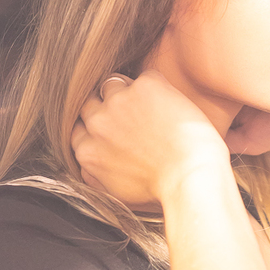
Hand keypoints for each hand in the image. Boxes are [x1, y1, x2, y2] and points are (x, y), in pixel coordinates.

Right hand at [72, 71, 227, 206]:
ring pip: (113, 84)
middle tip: (131, 114)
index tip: (113, 128)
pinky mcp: (146, 86)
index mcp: (88, 150)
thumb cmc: (161, 191)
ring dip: (127, 91)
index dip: (96, 124)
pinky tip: (170, 104)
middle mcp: (98, 123)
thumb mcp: (116, 193)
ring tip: (150, 106)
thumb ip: (94, 175)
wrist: (189, 177)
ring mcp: (119, 102)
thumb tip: (86, 167)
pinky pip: (147, 76)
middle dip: (107, 107)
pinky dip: (158, 88)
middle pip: (91, 102)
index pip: (80, 126)